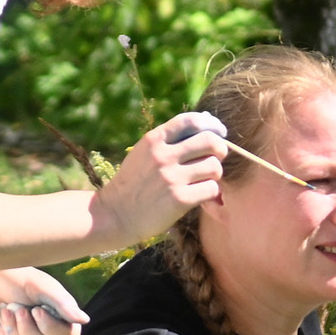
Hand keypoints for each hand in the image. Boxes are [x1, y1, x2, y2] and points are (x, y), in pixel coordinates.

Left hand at [0, 268, 88, 334]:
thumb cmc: (21, 280)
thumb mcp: (42, 287)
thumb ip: (63, 303)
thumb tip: (84, 320)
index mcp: (64, 320)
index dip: (51, 328)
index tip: (36, 309)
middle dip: (29, 331)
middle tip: (17, 310)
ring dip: (14, 333)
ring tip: (6, 311)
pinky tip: (2, 323)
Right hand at [86, 114, 228, 247]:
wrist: (115, 215)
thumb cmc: (135, 183)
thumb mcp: (144, 153)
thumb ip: (171, 138)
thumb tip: (207, 119)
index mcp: (154, 140)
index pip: (191, 120)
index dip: (211, 125)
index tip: (219, 133)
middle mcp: (163, 156)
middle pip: (210, 141)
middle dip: (220, 150)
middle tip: (216, 159)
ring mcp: (171, 178)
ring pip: (214, 167)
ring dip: (215, 175)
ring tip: (204, 180)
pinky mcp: (179, 200)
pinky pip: (211, 189)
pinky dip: (211, 193)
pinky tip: (200, 196)